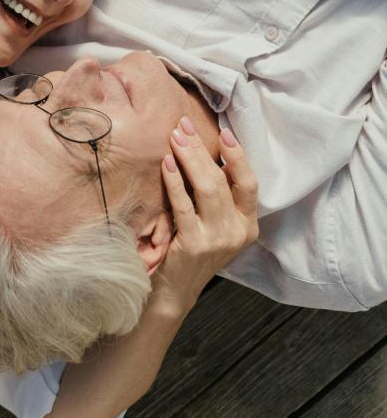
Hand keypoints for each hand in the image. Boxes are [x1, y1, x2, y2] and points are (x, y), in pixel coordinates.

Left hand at [154, 120, 258, 313]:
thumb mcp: (212, 224)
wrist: (174, 292)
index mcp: (247, 225)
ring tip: (175, 137)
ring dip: (190, 159)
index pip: (250, 184)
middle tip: (184, 125)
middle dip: (202, 149)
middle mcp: (238, 231)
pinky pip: (184, 205)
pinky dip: (175, 181)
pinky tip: (166, 164)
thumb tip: (205, 153)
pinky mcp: (195, 244)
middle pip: (224, 180)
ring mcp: (218, 239)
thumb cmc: (190, 251)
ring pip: (208, 188)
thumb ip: (216, 197)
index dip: (238, 156)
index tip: (224, 131)